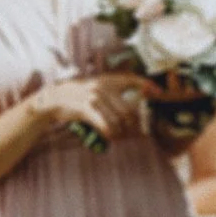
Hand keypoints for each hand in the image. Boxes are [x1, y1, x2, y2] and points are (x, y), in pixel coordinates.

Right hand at [27, 73, 146, 142]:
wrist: (56, 97)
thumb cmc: (82, 94)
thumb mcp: (100, 85)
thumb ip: (118, 89)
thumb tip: (142, 97)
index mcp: (110, 80)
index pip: (134, 80)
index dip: (148, 86)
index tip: (159, 93)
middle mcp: (105, 86)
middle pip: (129, 110)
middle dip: (133, 124)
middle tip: (133, 132)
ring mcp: (95, 97)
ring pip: (118, 120)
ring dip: (121, 132)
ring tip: (119, 136)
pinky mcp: (85, 108)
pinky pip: (104, 124)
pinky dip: (110, 132)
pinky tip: (110, 136)